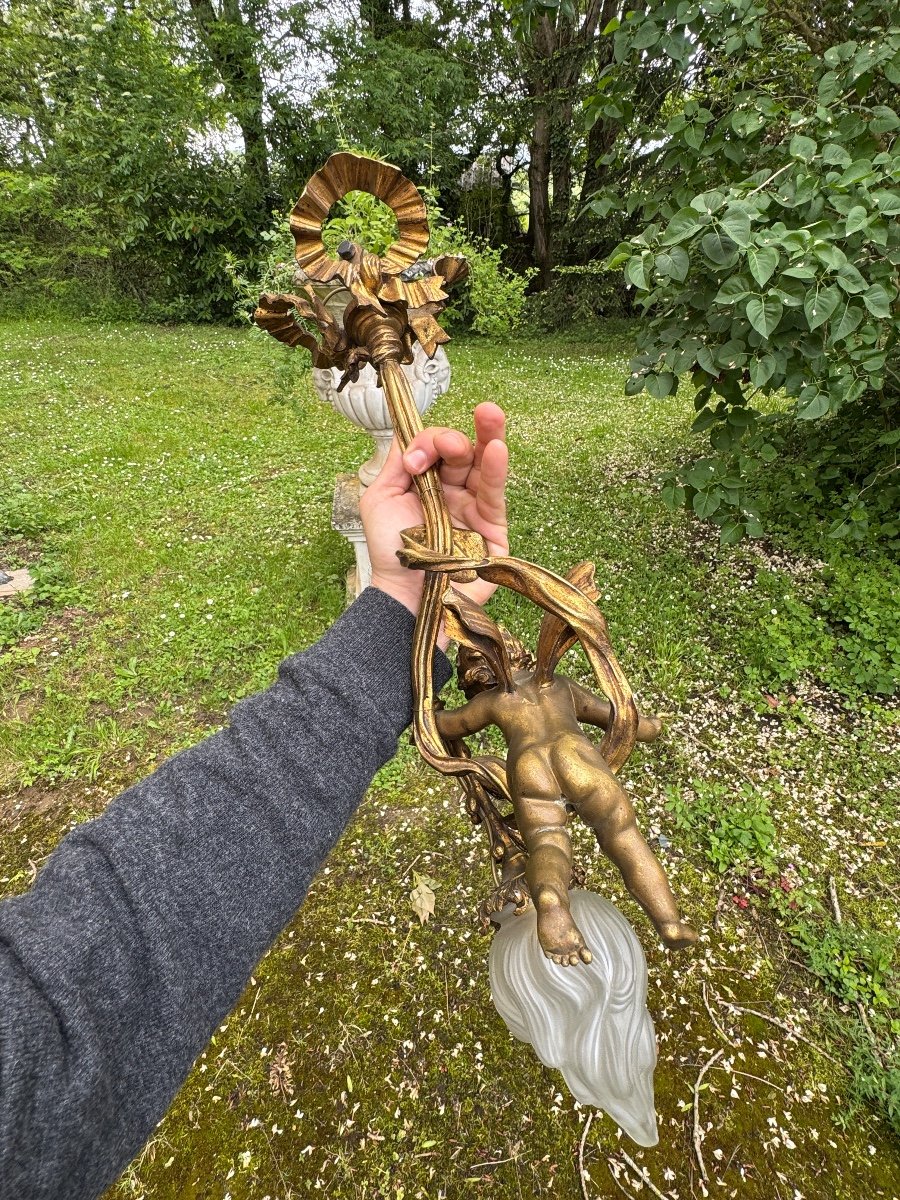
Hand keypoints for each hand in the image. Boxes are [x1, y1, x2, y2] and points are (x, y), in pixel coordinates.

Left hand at [360, 402, 508, 633]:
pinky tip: (496, 448)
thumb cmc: (390, 551)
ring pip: (485, 465)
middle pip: (464, 451)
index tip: (412, 462)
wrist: (403, 594)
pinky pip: (495, 493)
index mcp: (429, 482)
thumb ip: (397, 462)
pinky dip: (497, 468)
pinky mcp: (493, 528)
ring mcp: (474, 507)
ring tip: (490, 413)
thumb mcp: (380, 497)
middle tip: (453, 433)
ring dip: (489, 435)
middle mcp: (454, 491)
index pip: (435, 448)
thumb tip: (409, 430)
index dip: (426, 444)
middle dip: (457, 437)